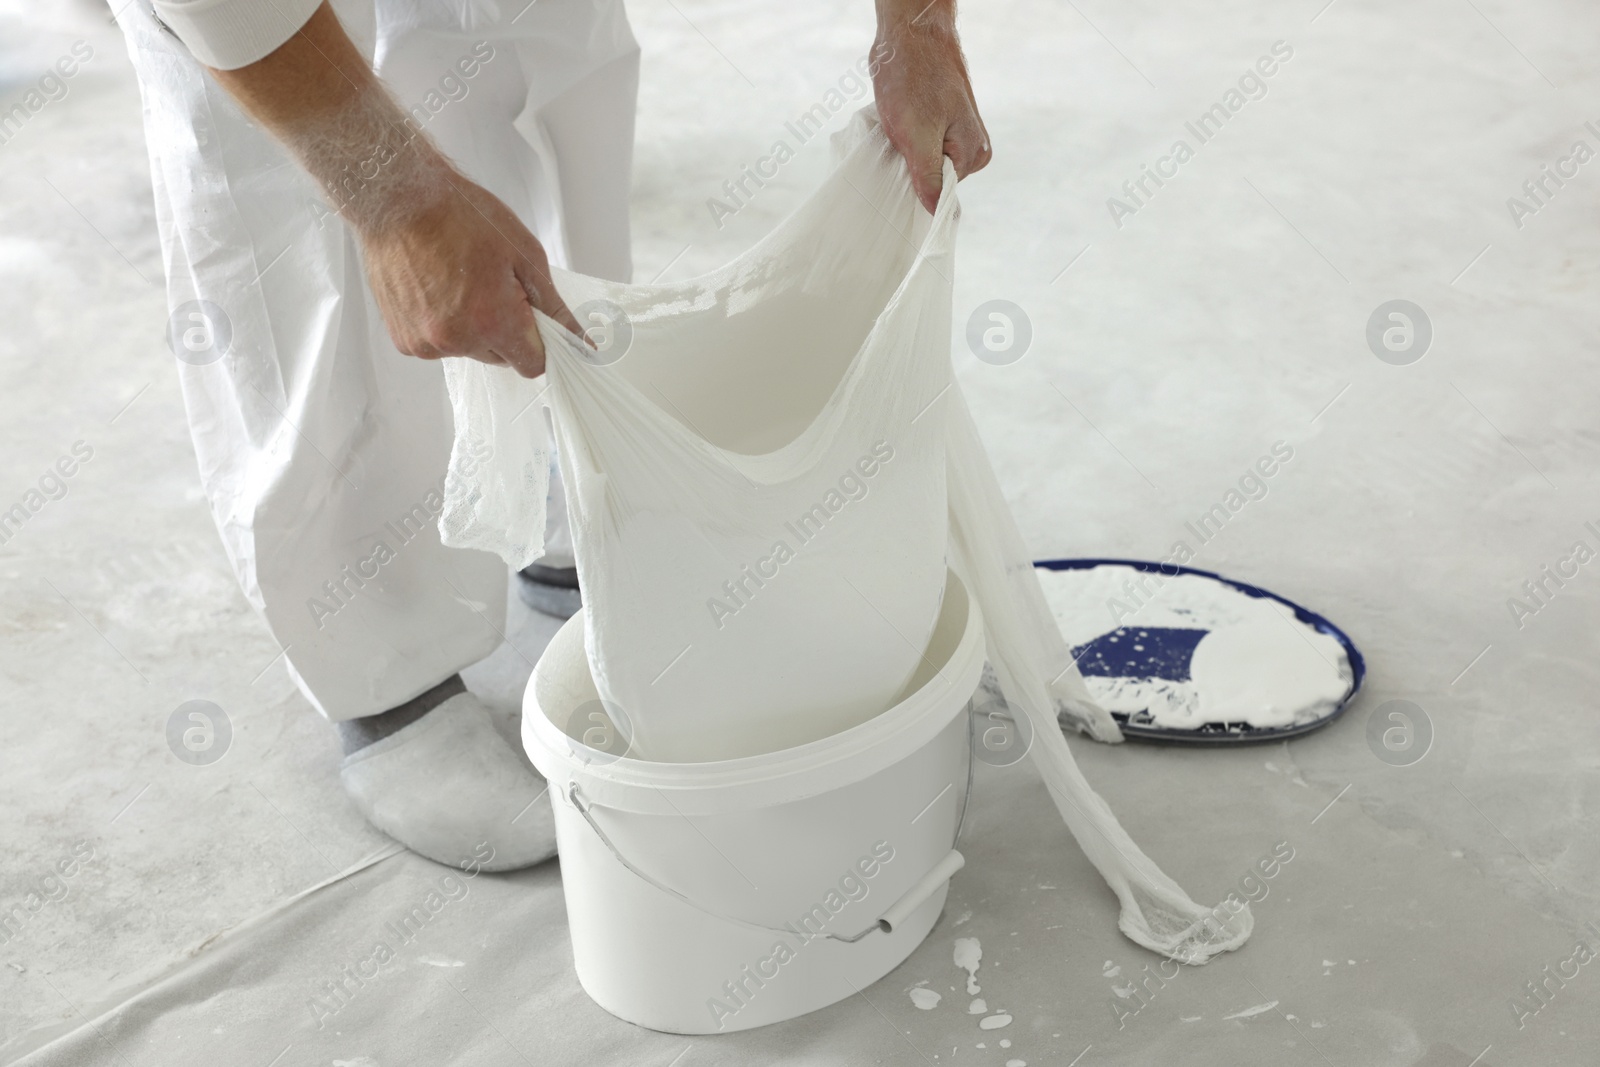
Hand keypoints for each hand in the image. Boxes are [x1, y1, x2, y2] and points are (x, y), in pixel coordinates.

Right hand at [357, 167, 580, 378]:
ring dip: (472, 327)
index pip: (533, 365)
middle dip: (505, 330)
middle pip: (501, 358)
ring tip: (460, 282)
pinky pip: (439, 344)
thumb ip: (554, 307)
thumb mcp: (525, 255)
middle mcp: (458, 340)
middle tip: (493, 286)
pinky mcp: (404, 340)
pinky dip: (443, 325)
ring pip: (469, 350)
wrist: (399, 200)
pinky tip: (436, 289)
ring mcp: (427, 343)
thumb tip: (582, 342)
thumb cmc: (463, 217)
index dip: (539, 343)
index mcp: (492, 322)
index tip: (534, 319)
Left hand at [871, 1, 990, 213]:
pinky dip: (903, 140)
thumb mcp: (916, 135)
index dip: (916, 186)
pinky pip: (920, 146)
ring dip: (904, 152)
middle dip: (910, 166)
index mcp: (974, 154)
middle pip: (933, 180)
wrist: (909, 33)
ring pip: (923, 163)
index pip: (942, 194)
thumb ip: (928, 177)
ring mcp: (958, 134)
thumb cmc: (913, 76)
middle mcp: (972, 147)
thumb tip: (936, 212)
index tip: (901, 167)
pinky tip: (898, 122)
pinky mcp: (942, 124)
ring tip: (899, 125)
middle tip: (898, 140)